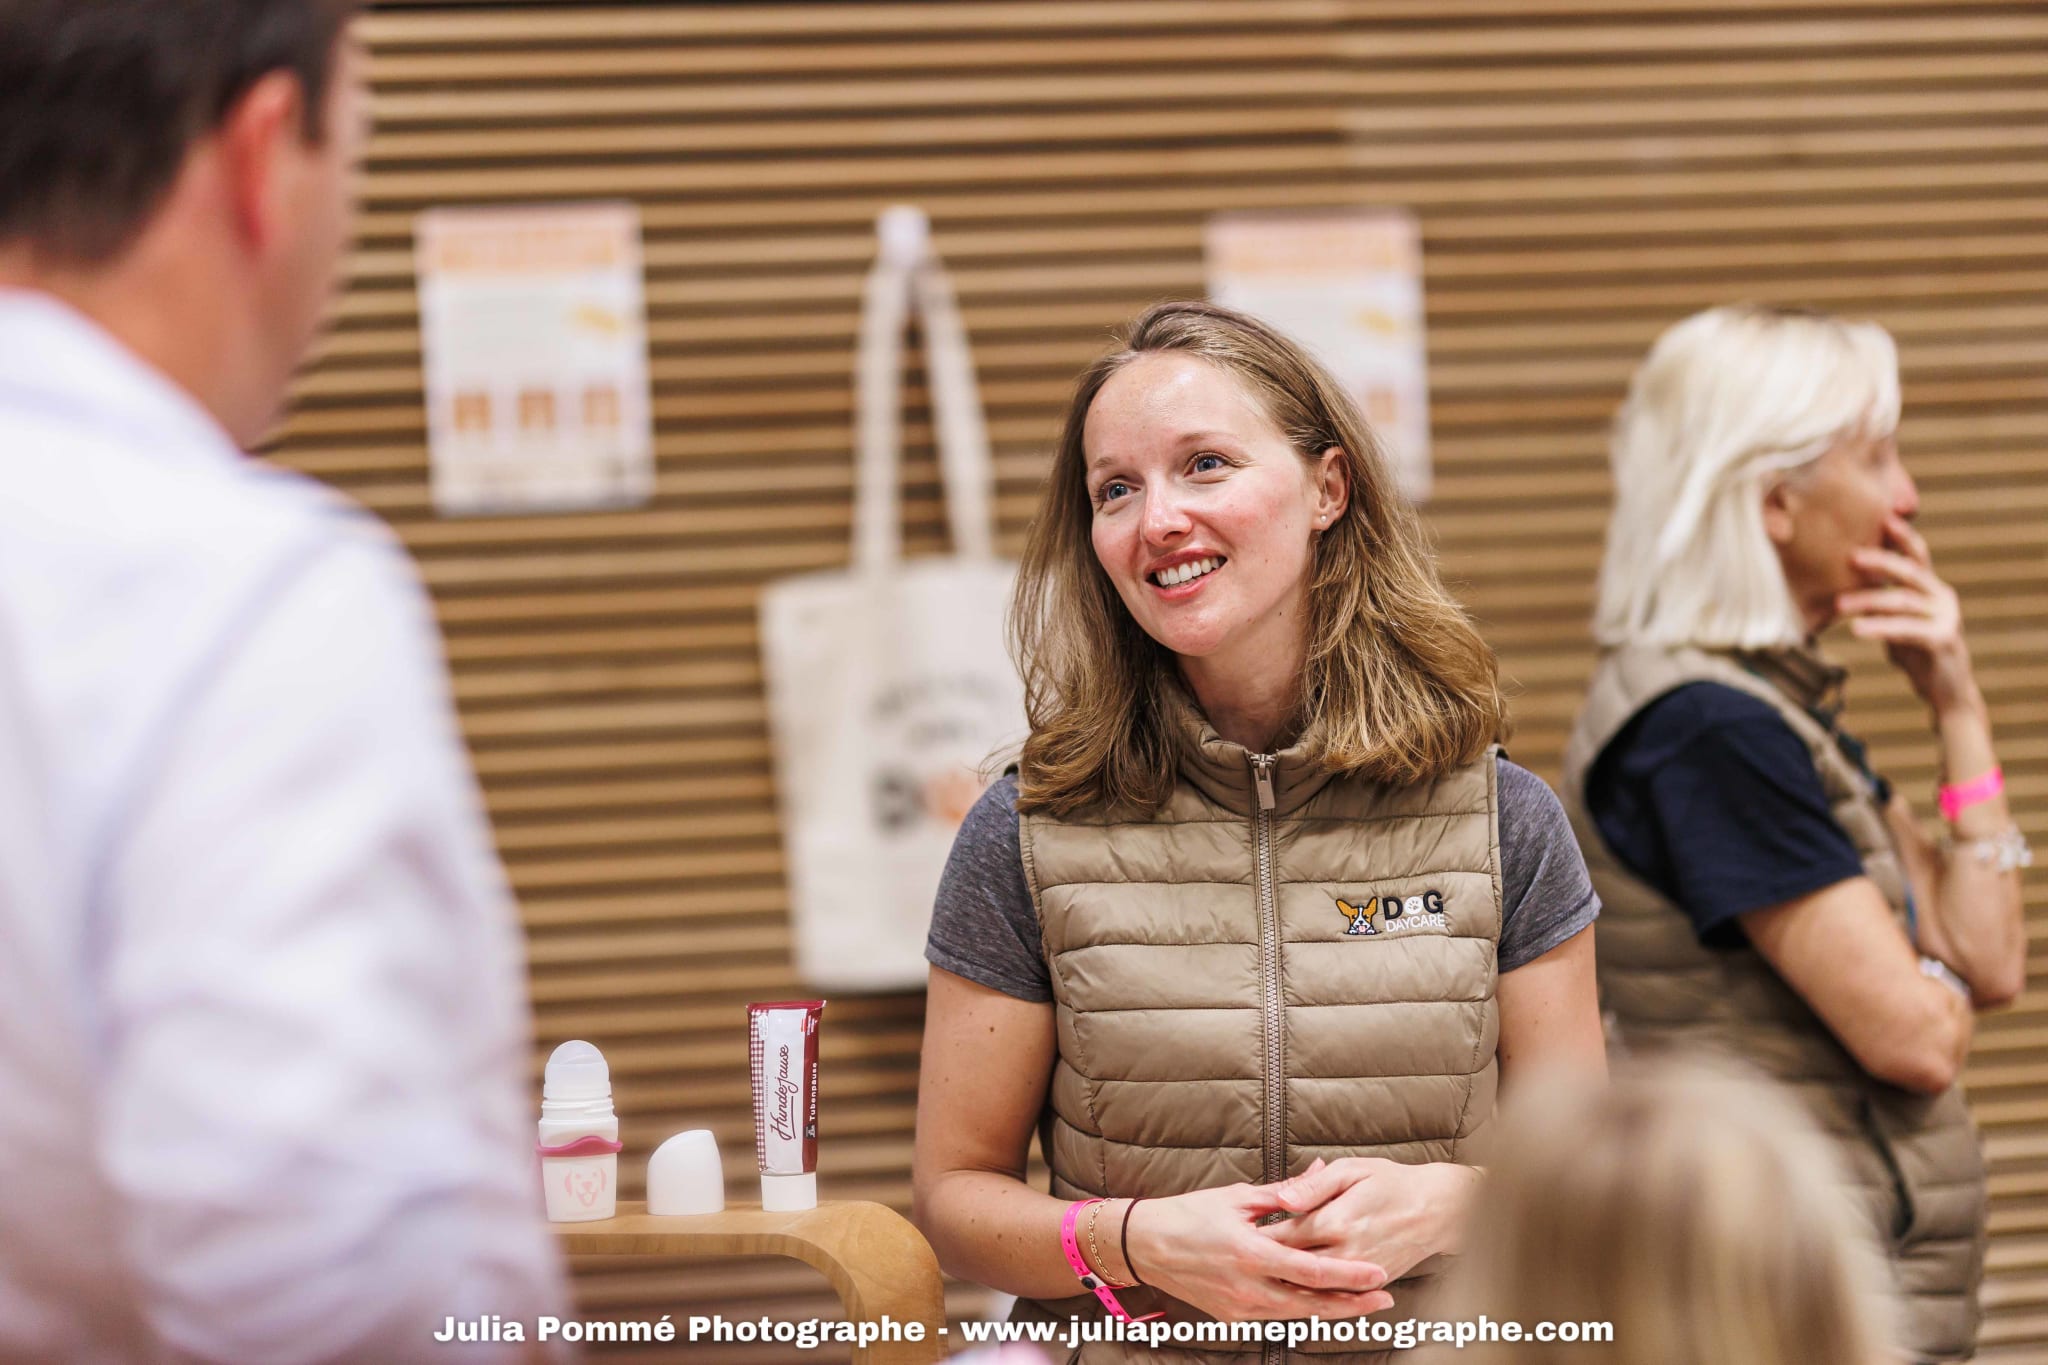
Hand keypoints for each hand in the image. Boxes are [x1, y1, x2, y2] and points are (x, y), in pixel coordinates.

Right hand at [1124, 1164, 1396, 1321]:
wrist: (1144, 1247)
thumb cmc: (1188, 1216)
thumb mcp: (1236, 1198)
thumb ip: (1282, 1193)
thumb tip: (1319, 1172)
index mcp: (1251, 1253)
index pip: (1312, 1271)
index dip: (1350, 1276)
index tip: (1378, 1275)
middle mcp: (1248, 1287)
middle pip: (1312, 1304)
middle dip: (1353, 1304)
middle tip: (1385, 1300)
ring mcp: (1240, 1307)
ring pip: (1297, 1315)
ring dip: (1330, 1311)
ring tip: (1362, 1304)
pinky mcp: (1232, 1317)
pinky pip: (1276, 1316)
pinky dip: (1301, 1310)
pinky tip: (1319, 1304)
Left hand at [1258, 1158, 1479, 1283]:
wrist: (1437, 1209)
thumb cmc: (1392, 1183)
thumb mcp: (1351, 1170)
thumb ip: (1313, 1186)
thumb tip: (1282, 1198)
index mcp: (1336, 1222)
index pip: (1283, 1236)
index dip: (1257, 1237)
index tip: (1237, 1233)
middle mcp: (1345, 1254)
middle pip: (1291, 1267)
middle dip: (1264, 1264)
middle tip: (1238, 1258)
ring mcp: (1358, 1275)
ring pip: (1310, 1288)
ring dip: (1283, 1283)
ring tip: (1258, 1275)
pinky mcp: (1369, 1285)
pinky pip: (1333, 1295)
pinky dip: (1310, 1293)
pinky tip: (1292, 1287)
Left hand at [1837, 515, 1978, 718]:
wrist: (1945, 691)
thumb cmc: (1915, 652)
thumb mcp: (1896, 622)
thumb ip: (1882, 601)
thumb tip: (1841, 585)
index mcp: (1931, 588)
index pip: (1917, 555)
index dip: (1901, 536)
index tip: (1883, 516)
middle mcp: (1942, 597)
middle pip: (1910, 571)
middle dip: (1881, 561)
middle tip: (1851, 556)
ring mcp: (1946, 617)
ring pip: (1902, 602)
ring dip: (1868, 601)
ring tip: (1837, 604)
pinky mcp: (1943, 640)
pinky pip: (1906, 630)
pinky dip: (1880, 628)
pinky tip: (1857, 629)